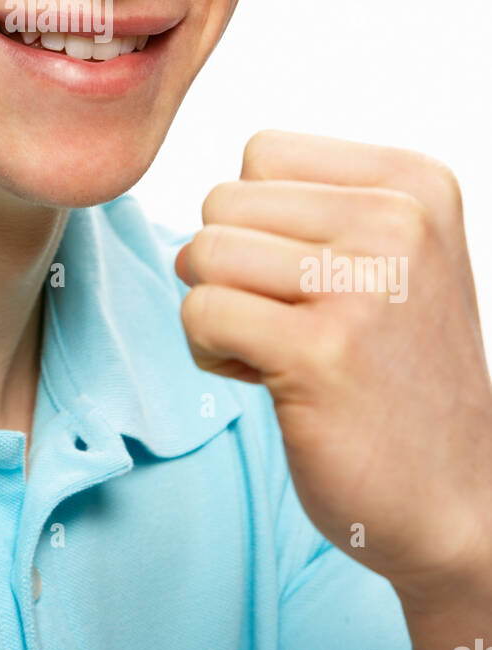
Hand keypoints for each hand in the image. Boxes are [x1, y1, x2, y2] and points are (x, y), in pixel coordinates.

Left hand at [176, 130, 491, 609]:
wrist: (457, 497)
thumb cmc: (396, 370)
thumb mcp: (386, 257)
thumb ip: (302, 210)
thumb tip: (192, 232)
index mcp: (414, 182)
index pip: (263, 152)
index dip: (260, 220)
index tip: (310, 279)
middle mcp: (398, 220)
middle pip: (224, 200)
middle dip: (233, 267)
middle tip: (292, 323)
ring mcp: (362, 285)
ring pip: (202, 252)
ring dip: (219, 310)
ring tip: (280, 349)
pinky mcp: (319, 353)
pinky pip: (201, 312)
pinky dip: (213, 353)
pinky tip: (271, 382)